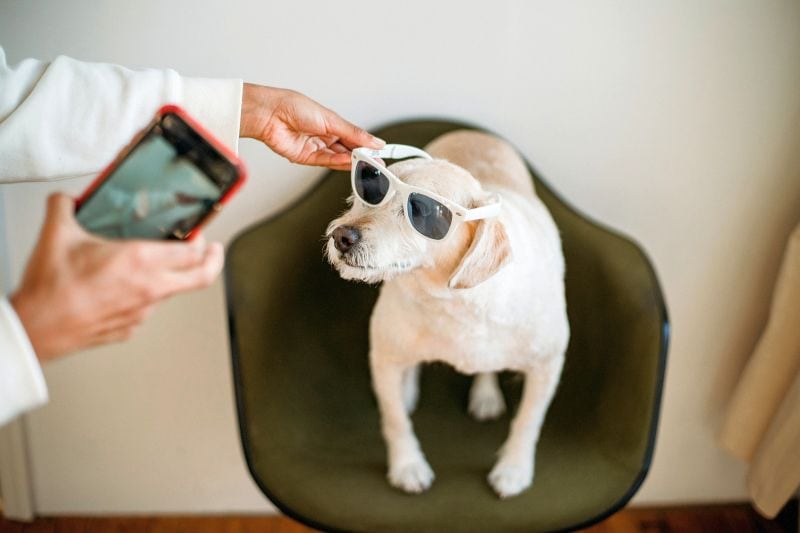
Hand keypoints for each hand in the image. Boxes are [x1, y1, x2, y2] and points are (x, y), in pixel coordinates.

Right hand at [9, 194, 223, 361]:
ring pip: (173, 292)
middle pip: (201, 277)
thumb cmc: (51, 290)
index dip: (201, 240)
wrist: (37, 328)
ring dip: (172, 278)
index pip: (192, 251)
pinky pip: (148, 309)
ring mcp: (143, 312)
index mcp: (140, 261)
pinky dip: (146, 296)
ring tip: (159, 266)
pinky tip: (129, 287)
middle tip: (213, 251)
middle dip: (213, 261)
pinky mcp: (131, 328)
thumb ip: (65, 207)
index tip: (200, 233)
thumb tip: (67, 199)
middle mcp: (149, 288)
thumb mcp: (57, 234)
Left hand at [239, 84, 383, 170]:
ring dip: (352, 162)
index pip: (354, 137)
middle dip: (362, 156)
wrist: (270, 113)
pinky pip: (326, 162)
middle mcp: (324, 136)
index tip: (382, 152)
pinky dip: (339, 163)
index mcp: (331, 123)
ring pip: (338, 158)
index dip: (368, 145)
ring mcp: (315, 147)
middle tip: (378, 163)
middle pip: (348, 150)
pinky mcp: (306, 158)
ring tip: (367, 164)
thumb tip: (374, 141)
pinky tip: (350, 163)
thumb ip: (354, 133)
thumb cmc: (294, 107)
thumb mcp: (330, 119)